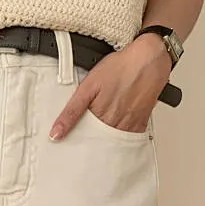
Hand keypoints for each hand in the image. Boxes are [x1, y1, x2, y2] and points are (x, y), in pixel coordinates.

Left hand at [49, 34, 172, 139]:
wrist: (148, 60)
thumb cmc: (120, 68)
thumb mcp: (88, 87)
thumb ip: (71, 111)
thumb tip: (56, 132)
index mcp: (99, 117)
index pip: (82, 140)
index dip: (74, 143)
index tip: (67, 145)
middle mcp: (114, 124)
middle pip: (97, 144)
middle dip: (89, 144)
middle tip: (83, 140)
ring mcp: (128, 126)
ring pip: (112, 143)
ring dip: (104, 142)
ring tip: (100, 133)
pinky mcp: (140, 123)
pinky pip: (129, 138)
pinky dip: (121, 138)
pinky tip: (116, 130)